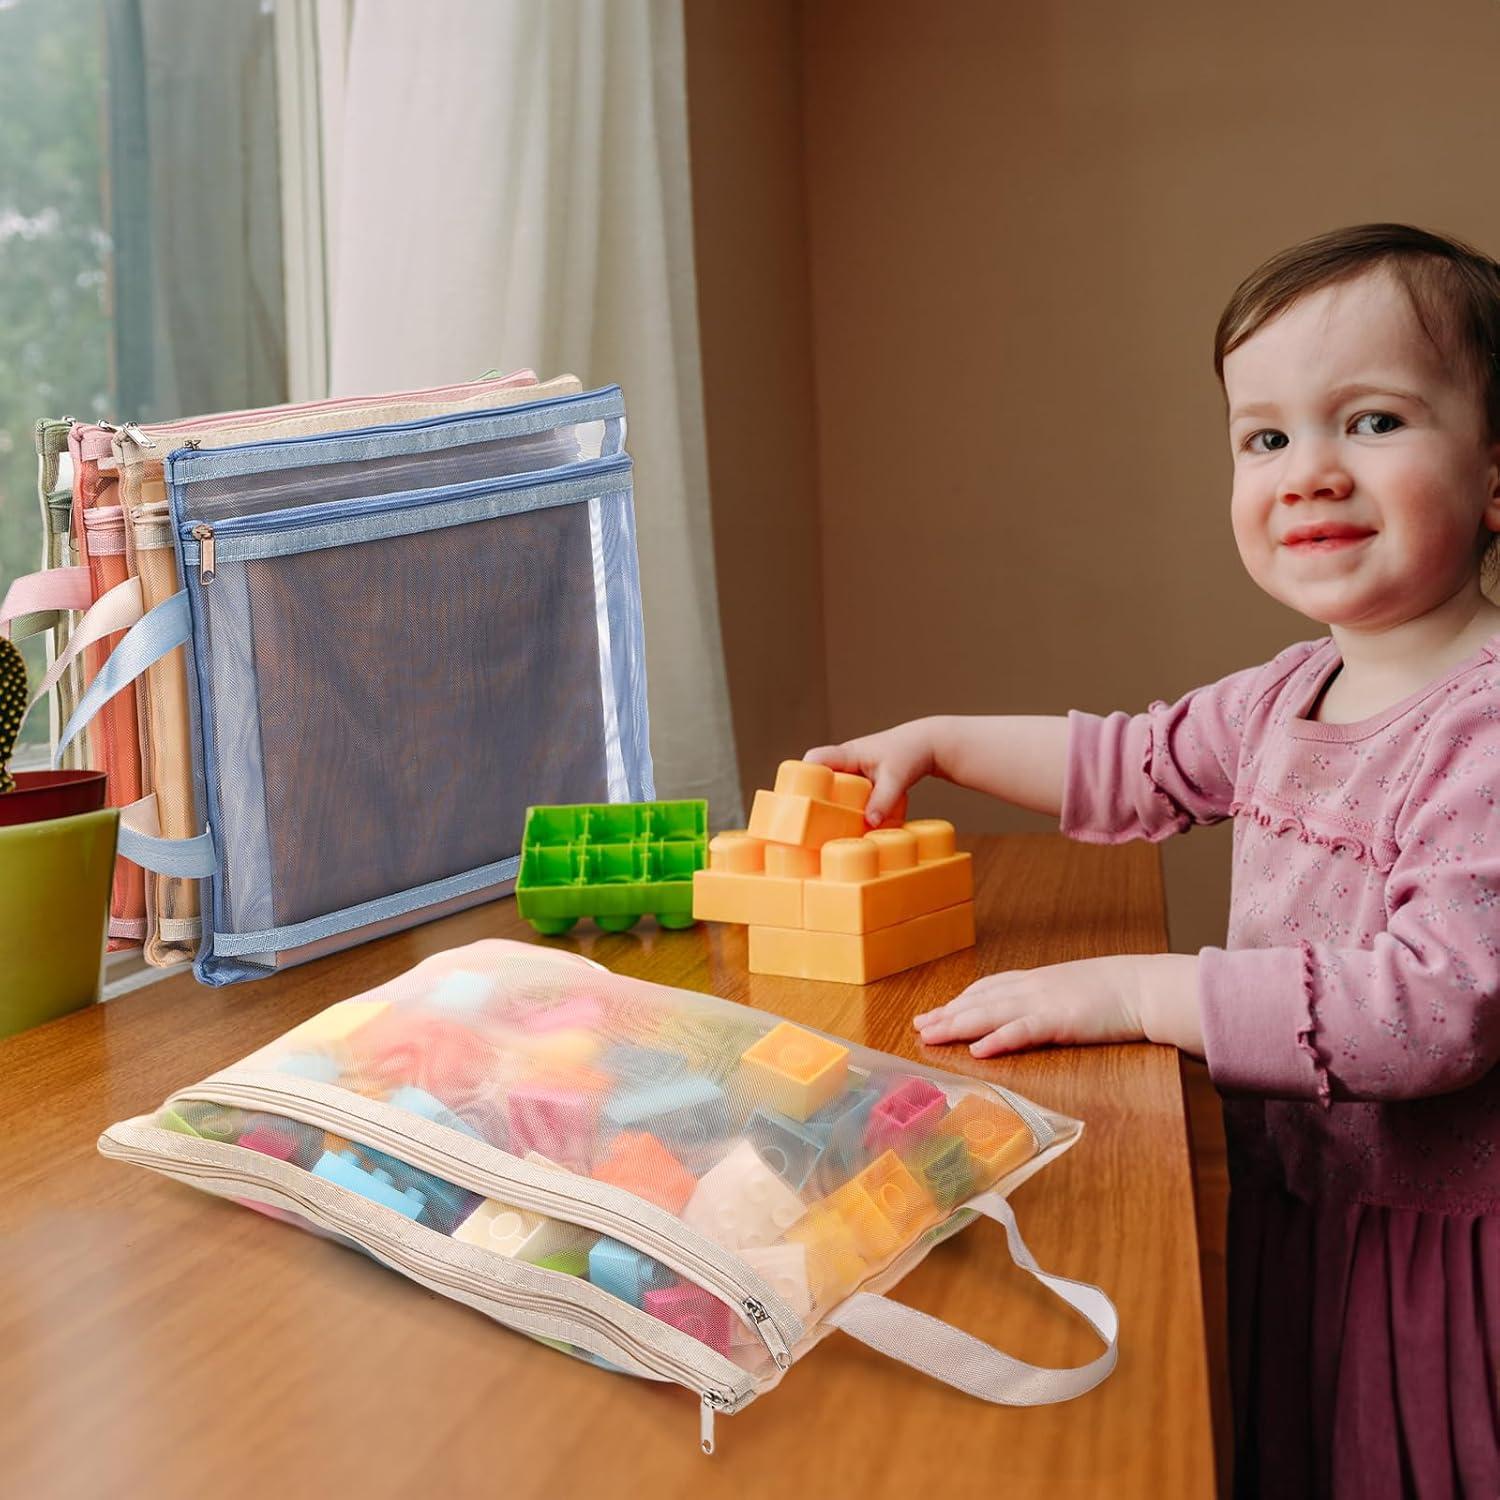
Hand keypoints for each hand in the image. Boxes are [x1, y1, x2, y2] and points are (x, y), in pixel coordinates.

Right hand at [805, 718, 937, 827]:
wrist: (927, 745)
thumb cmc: (910, 754)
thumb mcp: (897, 778)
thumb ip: (883, 800)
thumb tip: (869, 823)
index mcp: (848, 754)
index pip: (815, 759)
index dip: (801, 775)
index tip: (796, 797)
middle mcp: (845, 760)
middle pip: (816, 775)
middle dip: (808, 794)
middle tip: (804, 819)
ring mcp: (852, 769)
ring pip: (830, 784)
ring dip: (825, 801)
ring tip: (818, 826)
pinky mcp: (861, 779)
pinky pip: (843, 790)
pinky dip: (840, 803)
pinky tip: (842, 823)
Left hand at [913, 953, 1203, 1057]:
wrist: (1145, 987)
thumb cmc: (1116, 991)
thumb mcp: (1072, 990)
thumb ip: (1048, 998)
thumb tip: (1029, 1012)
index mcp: (1036, 981)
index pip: (987, 989)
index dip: (959, 1001)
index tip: (935, 1011)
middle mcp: (1032, 988)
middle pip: (979, 1001)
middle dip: (946, 1014)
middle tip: (918, 1026)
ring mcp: (1044, 1002)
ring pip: (991, 1013)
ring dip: (957, 1025)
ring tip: (931, 1036)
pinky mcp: (1060, 1020)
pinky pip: (1023, 1030)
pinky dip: (998, 1039)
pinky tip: (978, 1050)